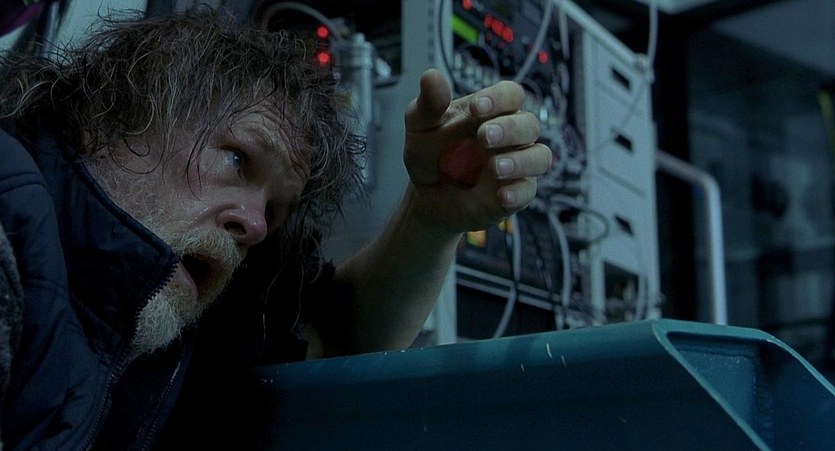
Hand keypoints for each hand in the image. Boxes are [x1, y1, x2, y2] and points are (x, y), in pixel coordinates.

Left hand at [403, 68, 552, 232]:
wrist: (426, 195)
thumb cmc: (430, 154)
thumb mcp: (421, 126)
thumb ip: (429, 104)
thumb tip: (431, 75)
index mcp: (491, 112)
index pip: (511, 95)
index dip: (500, 98)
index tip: (478, 107)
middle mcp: (510, 135)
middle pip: (528, 124)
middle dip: (509, 128)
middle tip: (484, 137)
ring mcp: (516, 164)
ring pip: (539, 156)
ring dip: (521, 161)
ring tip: (494, 168)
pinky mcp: (515, 192)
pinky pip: (528, 191)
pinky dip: (517, 193)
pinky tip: (501, 196)